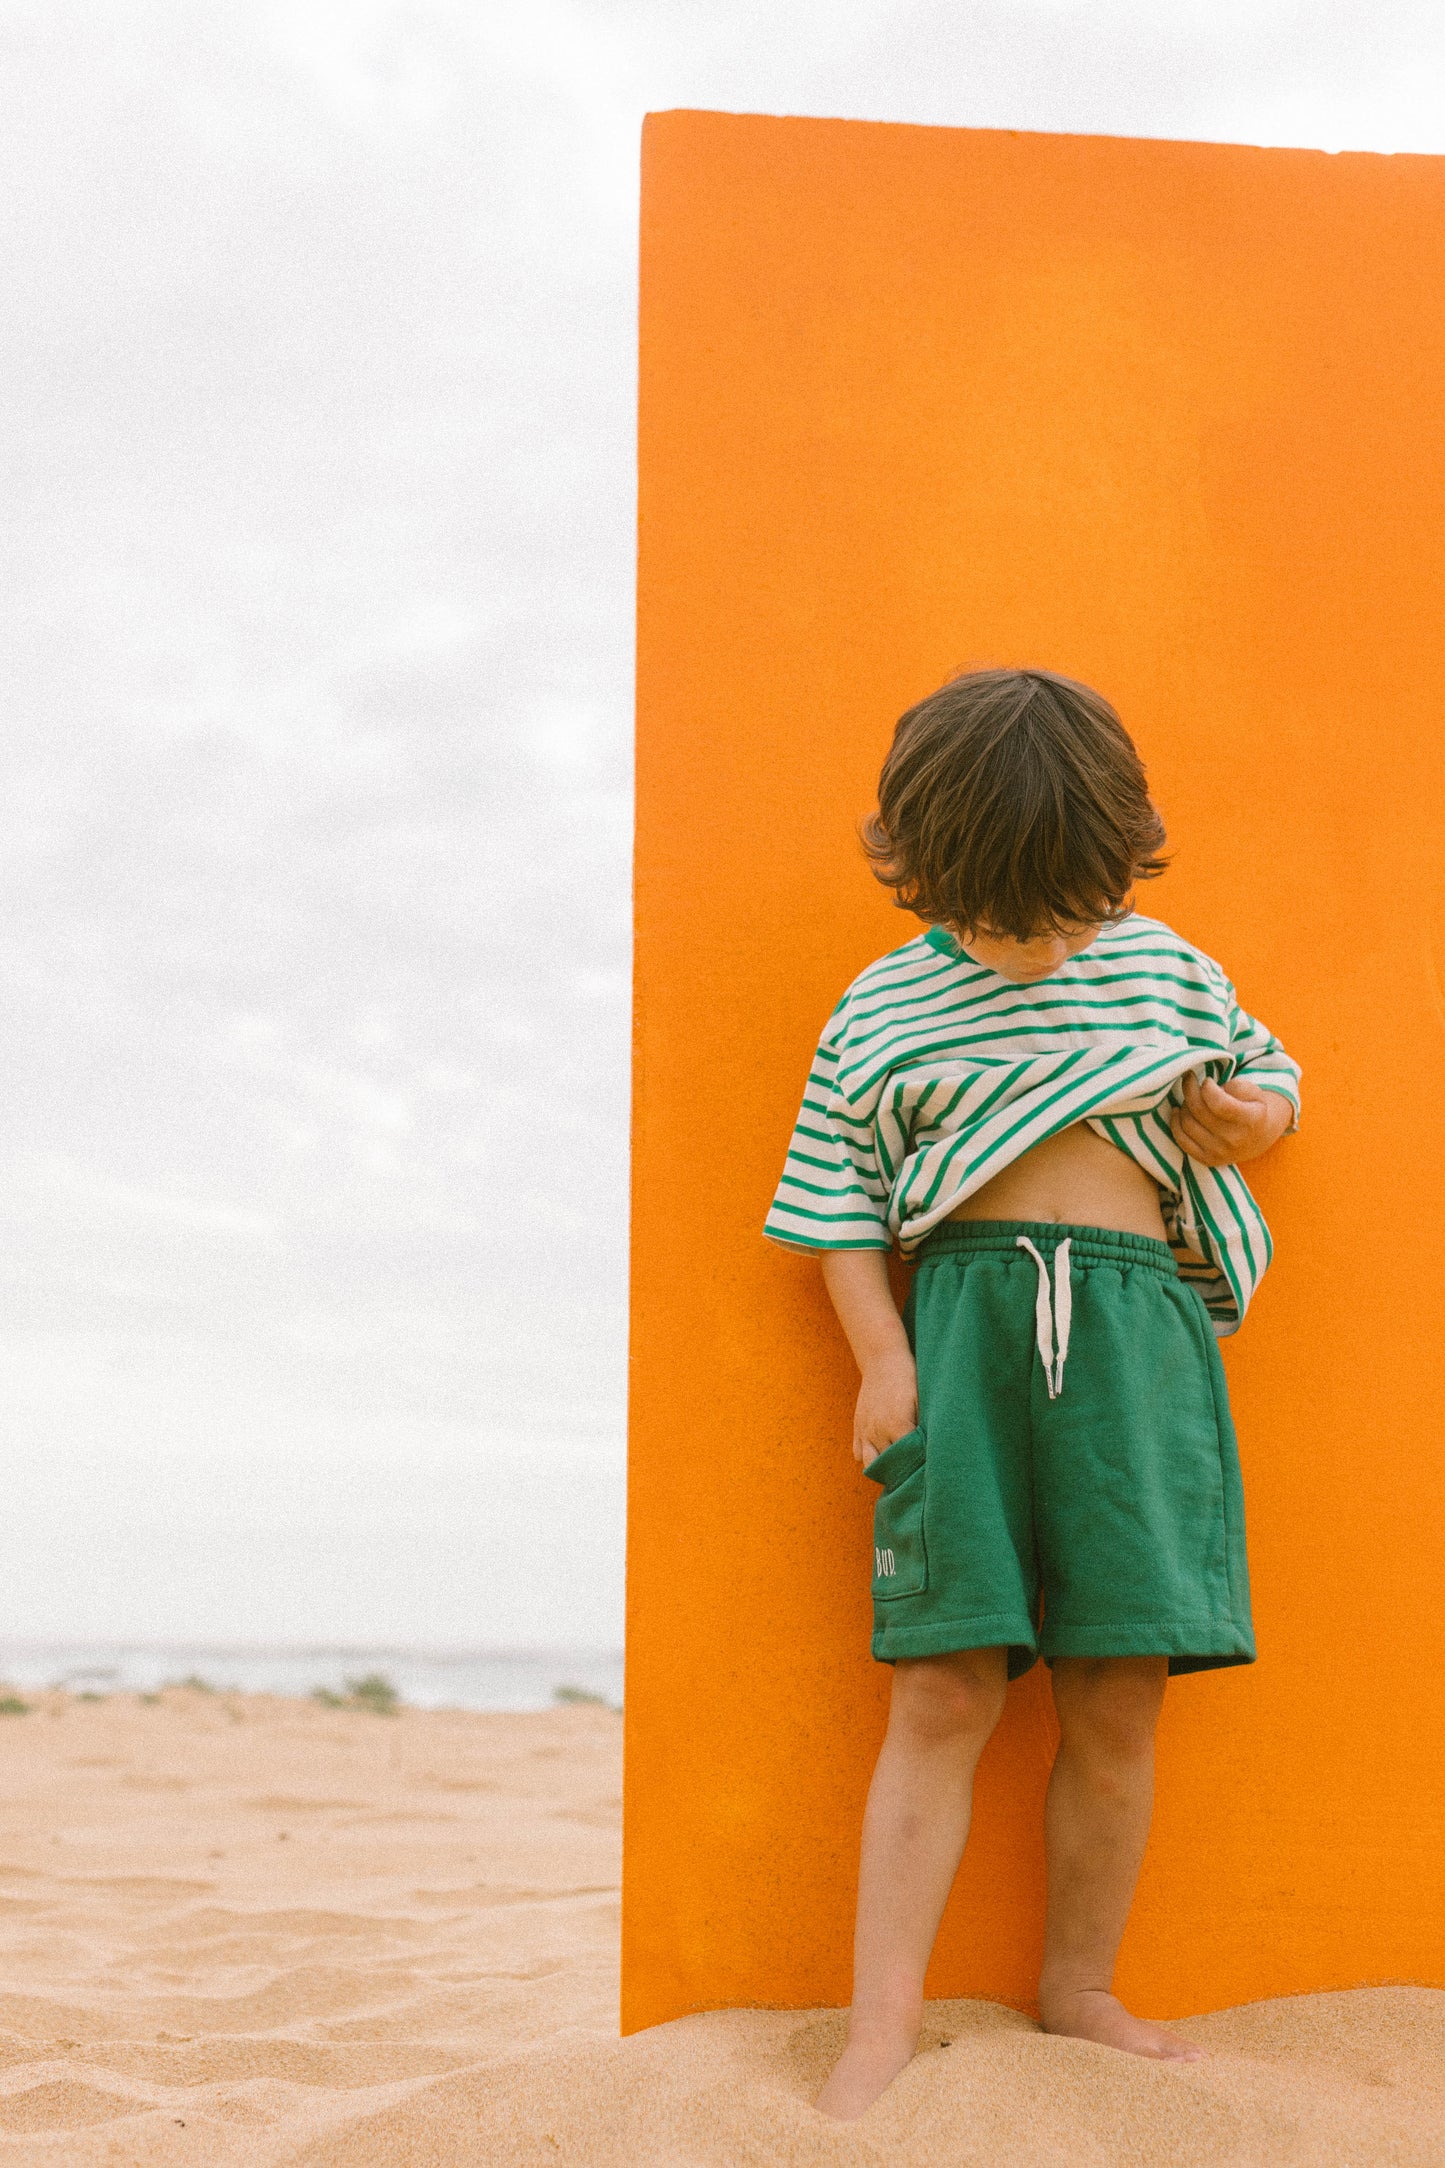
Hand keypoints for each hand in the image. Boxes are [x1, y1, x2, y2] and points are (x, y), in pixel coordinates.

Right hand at [852, 1347, 917, 1467]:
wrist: (882, 1359)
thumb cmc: (908, 1378)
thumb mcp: (922, 1400)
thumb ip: (924, 1425)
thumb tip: (933, 1448)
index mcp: (898, 1425)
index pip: (908, 1459)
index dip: (918, 1467)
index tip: (928, 1473)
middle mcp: (878, 1431)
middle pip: (888, 1466)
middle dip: (900, 1473)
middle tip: (913, 1477)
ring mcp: (865, 1430)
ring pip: (869, 1463)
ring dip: (882, 1469)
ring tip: (895, 1471)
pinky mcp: (858, 1425)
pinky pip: (858, 1452)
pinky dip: (867, 1457)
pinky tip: (880, 1454)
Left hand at [1170, 1073, 1292, 1167]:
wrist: (1260, 1137)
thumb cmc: (1254, 1108)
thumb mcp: (1255, 1091)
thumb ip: (1236, 1086)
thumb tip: (1209, 1089)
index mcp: (1250, 1120)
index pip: (1219, 1103)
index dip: (1207, 1088)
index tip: (1207, 1081)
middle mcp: (1234, 1139)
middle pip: (1199, 1110)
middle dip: (1190, 1089)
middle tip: (1190, 1080)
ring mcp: (1220, 1152)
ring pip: (1188, 1123)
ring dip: (1184, 1105)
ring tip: (1190, 1097)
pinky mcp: (1207, 1160)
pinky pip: (1182, 1140)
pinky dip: (1175, 1123)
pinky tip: (1178, 1111)